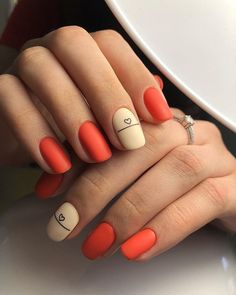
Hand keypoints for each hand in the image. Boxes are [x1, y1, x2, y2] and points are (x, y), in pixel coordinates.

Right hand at [0, 26, 170, 169]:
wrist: (30, 141)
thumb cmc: (74, 129)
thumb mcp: (106, 124)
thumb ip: (131, 113)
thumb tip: (162, 113)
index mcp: (84, 52)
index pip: (111, 47)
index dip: (137, 78)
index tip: (159, 117)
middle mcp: (53, 51)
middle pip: (76, 47)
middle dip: (106, 94)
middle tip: (127, 139)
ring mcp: (23, 66)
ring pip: (41, 70)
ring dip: (73, 114)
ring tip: (96, 154)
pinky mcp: (0, 91)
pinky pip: (10, 101)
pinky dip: (36, 134)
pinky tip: (58, 164)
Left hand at [44, 109, 235, 260]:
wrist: (221, 200)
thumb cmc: (169, 187)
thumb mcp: (129, 175)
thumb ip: (95, 171)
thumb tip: (51, 188)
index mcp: (158, 121)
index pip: (115, 127)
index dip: (80, 157)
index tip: (50, 191)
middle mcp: (188, 131)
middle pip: (144, 144)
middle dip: (100, 186)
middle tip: (68, 222)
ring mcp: (215, 156)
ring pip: (177, 168)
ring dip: (131, 209)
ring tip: (99, 243)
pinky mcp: (234, 186)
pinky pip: (206, 199)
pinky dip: (167, 226)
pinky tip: (137, 249)